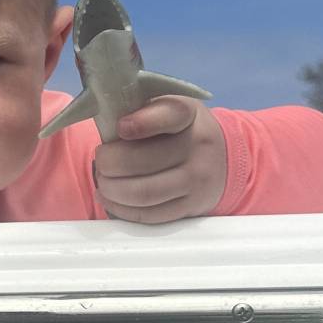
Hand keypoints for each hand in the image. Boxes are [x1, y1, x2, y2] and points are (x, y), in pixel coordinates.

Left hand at [94, 98, 226, 222]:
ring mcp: (197, 180)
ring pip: (142, 193)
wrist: (223, 158)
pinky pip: (149, 215)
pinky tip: (110, 197)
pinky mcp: (190, 207)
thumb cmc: (179, 130)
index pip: (169, 115)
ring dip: (111, 189)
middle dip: (108, 163)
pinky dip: (121, 208)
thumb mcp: (166, 107)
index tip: (120, 127)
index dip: (141, 123)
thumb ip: (139, 109)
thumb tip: (99, 116)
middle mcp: (198, 147)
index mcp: (189, 115)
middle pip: (141, 161)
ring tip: (103, 180)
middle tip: (101, 161)